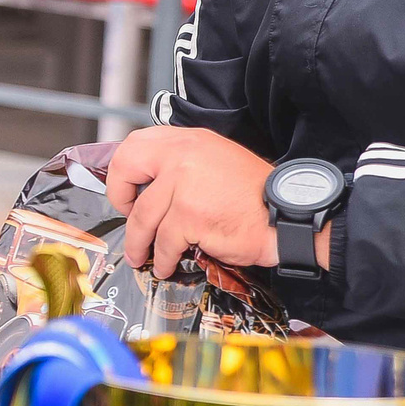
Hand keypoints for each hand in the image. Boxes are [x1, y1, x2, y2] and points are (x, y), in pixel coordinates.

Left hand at [105, 124, 276, 276]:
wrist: (286, 217)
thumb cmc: (255, 195)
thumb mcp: (215, 161)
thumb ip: (182, 165)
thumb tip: (148, 184)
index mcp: (188, 140)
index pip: (135, 145)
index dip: (124, 171)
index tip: (126, 190)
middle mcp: (182, 156)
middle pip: (126, 170)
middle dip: (119, 198)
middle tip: (126, 215)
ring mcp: (183, 185)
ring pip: (143, 217)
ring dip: (138, 242)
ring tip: (140, 256)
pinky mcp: (189, 215)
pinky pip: (164, 242)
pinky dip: (162, 258)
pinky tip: (166, 265)